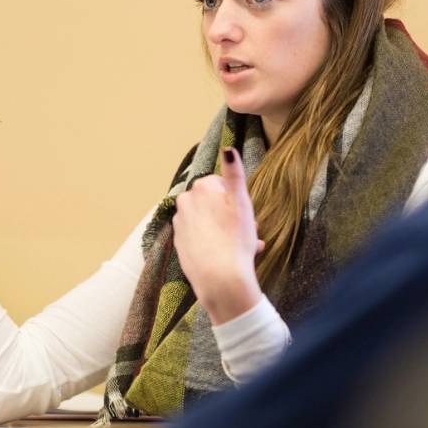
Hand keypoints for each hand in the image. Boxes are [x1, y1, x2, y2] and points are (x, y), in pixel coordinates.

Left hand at [173, 148, 265, 325]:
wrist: (220, 279)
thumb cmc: (235, 239)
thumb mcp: (242, 202)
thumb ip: (234, 173)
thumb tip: (228, 148)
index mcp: (201, 188)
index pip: (221, 184)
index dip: (236, 199)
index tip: (246, 213)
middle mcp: (185, 203)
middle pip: (214, 203)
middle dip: (231, 215)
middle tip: (248, 232)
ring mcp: (180, 224)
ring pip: (209, 221)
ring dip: (225, 230)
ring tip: (243, 247)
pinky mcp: (180, 244)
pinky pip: (201, 238)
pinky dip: (214, 243)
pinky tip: (229, 255)